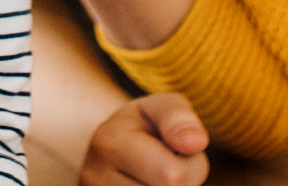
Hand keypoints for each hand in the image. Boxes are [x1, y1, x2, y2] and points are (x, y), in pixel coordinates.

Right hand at [81, 95, 209, 185]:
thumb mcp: (160, 109)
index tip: (177, 151)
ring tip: (154, 181)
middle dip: (182, 185)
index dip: (191, 166)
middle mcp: (92, 178)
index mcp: (108, 143)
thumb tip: (194, 143)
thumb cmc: (144, 129)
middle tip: (166, 169)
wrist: (109, 151)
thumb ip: (178, 117)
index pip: (173, 176)